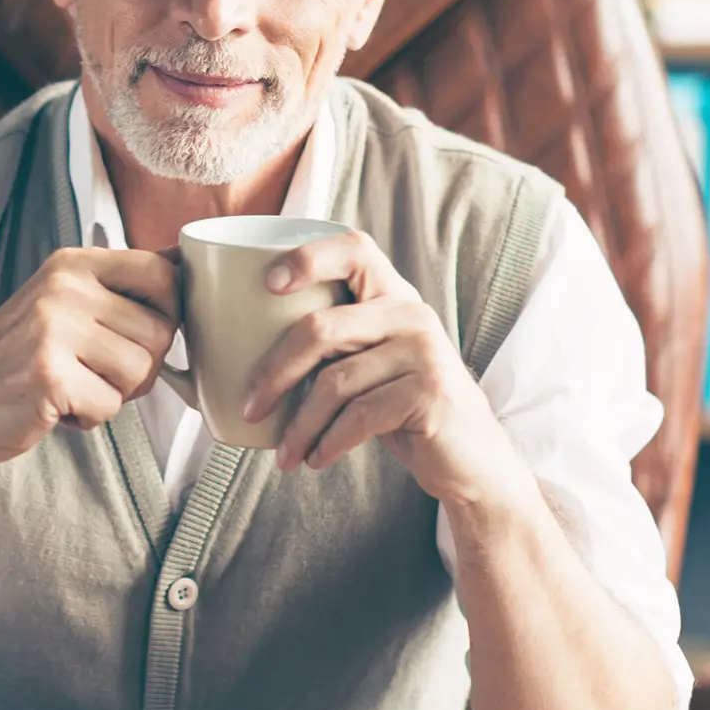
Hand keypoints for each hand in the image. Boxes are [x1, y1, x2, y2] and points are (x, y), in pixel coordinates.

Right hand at [0, 247, 178, 469]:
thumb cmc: (18, 363)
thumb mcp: (63, 305)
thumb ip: (118, 286)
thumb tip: (184, 260)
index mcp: (71, 263)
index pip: (163, 273)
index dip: (168, 314)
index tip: (139, 335)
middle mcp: (63, 287)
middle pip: (160, 332)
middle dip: (140, 366)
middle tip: (96, 373)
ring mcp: (54, 328)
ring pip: (141, 371)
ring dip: (114, 393)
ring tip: (72, 387)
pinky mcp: (49, 374)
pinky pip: (111, 405)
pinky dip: (90, 417)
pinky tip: (57, 406)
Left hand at [240, 229, 528, 508]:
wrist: (470, 460)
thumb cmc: (401, 408)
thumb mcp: (369, 364)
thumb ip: (331, 344)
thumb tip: (239, 349)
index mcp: (392, 296)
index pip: (353, 248)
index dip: (306, 258)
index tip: (266, 285)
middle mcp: (411, 314)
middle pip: (320, 328)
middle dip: (273, 372)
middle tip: (250, 407)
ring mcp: (424, 352)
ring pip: (334, 382)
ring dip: (299, 425)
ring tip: (284, 454)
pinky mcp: (430, 393)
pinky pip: (359, 416)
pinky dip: (328, 442)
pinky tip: (315, 459)